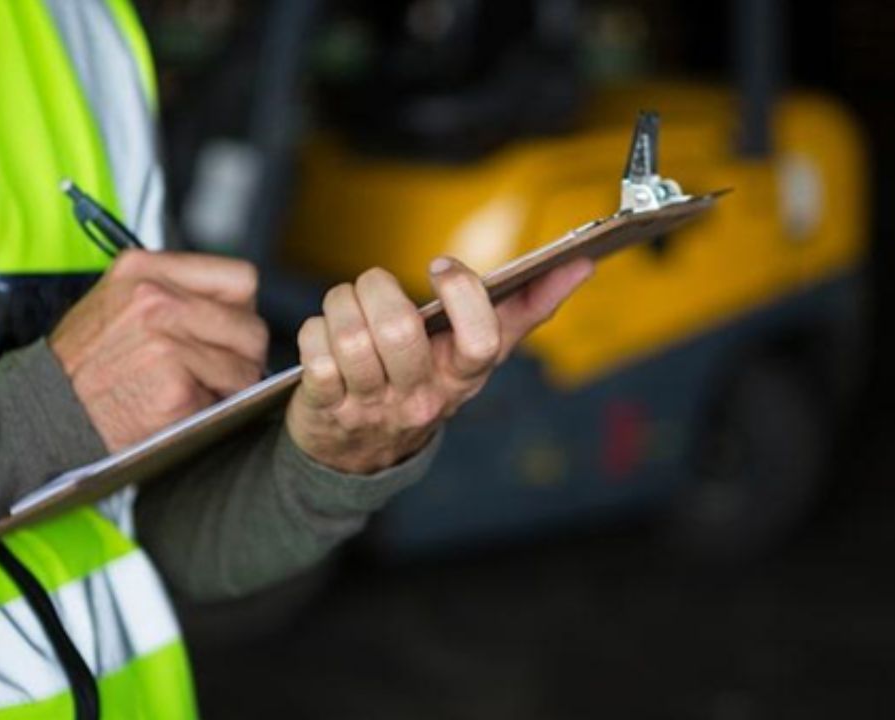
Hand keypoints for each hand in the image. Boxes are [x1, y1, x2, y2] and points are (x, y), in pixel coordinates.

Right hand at [50, 251, 268, 451]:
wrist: (39, 415)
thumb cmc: (80, 367)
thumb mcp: (116, 304)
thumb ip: (172, 294)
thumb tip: (237, 310)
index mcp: (143, 270)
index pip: (239, 279)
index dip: (241, 312)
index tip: (227, 333)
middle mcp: (155, 298)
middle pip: (250, 326)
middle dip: (242, 357)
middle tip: (216, 375)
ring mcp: (165, 341)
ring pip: (244, 367)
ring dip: (229, 388)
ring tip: (195, 394)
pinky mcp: (173, 386)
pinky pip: (225, 400)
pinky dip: (212, 412)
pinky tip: (180, 410)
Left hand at [288, 256, 593, 473]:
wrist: (362, 452)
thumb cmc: (425, 382)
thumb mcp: (476, 355)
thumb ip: (527, 309)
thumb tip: (581, 264)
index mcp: (464, 378)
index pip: (480, 342)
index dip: (461, 295)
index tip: (440, 268)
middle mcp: (423, 398)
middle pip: (399, 332)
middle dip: (376, 288)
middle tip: (373, 284)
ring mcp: (374, 408)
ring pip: (350, 337)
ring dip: (340, 304)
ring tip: (345, 304)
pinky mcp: (327, 410)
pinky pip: (315, 354)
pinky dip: (314, 332)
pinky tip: (324, 337)